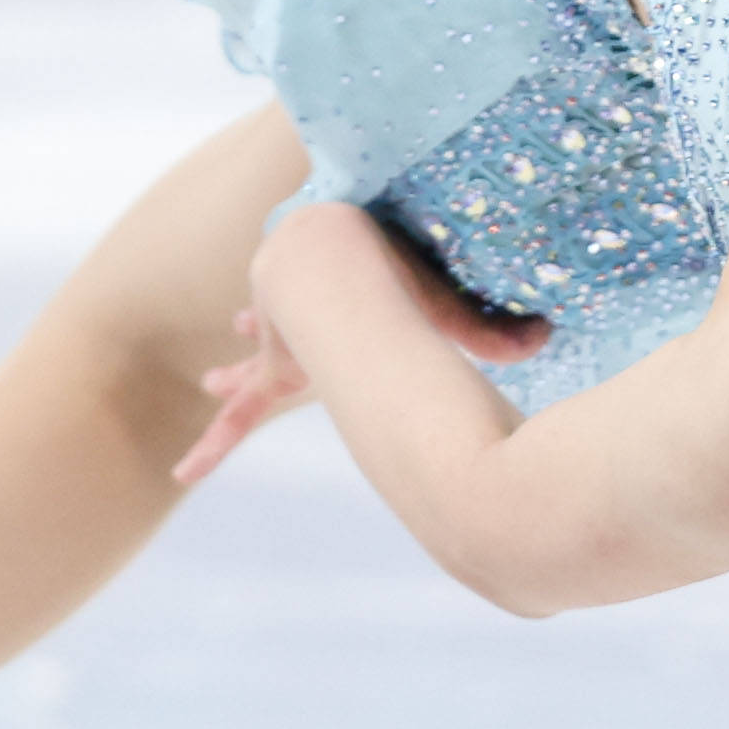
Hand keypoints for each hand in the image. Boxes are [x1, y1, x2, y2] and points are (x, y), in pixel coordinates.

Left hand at [176, 206, 555, 486]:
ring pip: (255, 376)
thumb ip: (493, 329)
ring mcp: (284, 349)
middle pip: (287, 336)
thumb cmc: (399, 275)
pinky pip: (238, 420)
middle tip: (243, 335)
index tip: (323, 309)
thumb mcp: (448, 309)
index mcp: (349, 304)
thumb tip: (547, 339)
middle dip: (267, 337)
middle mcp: (311, 324)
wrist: (336, 256)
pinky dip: (213, 447)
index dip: (335, 317)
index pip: (341, 314)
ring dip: (238, 382)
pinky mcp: (271, 374)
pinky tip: (182, 472)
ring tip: (214, 382)